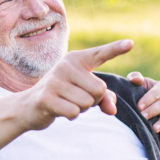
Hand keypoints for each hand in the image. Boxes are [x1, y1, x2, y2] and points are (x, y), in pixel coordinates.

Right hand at [18, 39, 132, 129]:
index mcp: (76, 59)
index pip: (100, 54)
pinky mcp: (47, 97)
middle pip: (100, 89)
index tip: (131, 43)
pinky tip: (60, 109)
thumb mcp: (83, 92)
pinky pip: (75, 112)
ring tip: (66, 102)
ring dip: (81, 109)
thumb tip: (112, 110)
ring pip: (88, 103)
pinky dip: (71, 115)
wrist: (28, 106)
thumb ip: (104, 98)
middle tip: (76, 97)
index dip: (116, 49)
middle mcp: (66, 66)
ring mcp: (55, 80)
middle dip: (93, 100)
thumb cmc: (62, 96)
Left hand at [126, 72, 159, 136]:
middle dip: (153, 110)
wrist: (137, 103)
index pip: (158, 91)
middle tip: (142, 116)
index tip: (139, 106)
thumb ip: (134, 77)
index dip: (149, 98)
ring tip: (154, 128)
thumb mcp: (134, 82)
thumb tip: (136, 79)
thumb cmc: (136, 90)